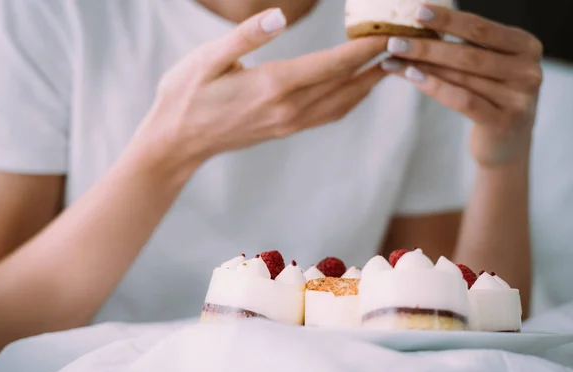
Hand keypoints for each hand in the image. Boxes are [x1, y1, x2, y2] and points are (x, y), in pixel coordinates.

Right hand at [138, 8, 386, 164]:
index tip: (393, 32)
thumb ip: (246, 37)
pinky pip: (329, 114)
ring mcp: (288, 123)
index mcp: (273, 86)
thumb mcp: (207, 59)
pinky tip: (358, 88)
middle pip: (347, 84)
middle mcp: (288, 108)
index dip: (366, 47)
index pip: (334, 64)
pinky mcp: (285, 129)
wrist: (176, 143)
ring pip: (343, 102)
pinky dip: (351, 99)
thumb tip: (281, 16)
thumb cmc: (185, 95)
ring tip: (391, 63)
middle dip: (378, 63)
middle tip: (405, 43)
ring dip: (370, 83)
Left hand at [381, 5, 542, 166]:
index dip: (449, 19)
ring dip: (423, 67)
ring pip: (461, 77)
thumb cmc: (490, 99)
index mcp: (526, 47)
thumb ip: (466, 48)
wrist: (506, 145)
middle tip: (395, 41)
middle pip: (468, 54)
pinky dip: (434, 87)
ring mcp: (519, 98)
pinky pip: (462, 100)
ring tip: (392, 60)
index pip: (482, 29)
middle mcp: (528, 70)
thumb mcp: (487, 68)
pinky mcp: (503, 122)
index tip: (418, 12)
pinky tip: (412, 77)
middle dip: (427, 46)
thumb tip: (419, 27)